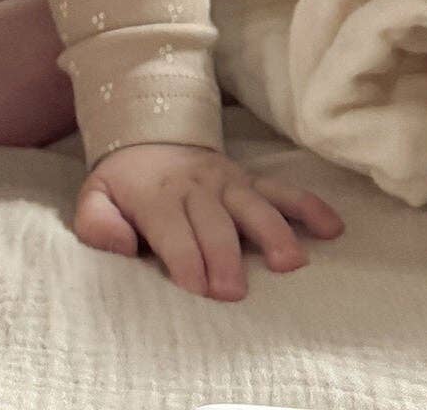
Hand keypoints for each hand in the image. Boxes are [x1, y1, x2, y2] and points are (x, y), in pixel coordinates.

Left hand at [73, 141, 343, 300]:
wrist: (150, 134)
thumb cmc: (126, 185)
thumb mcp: (95, 197)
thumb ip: (97, 223)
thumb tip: (120, 246)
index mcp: (157, 198)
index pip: (173, 233)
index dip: (186, 260)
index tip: (198, 289)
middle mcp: (197, 189)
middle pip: (215, 225)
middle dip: (224, 257)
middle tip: (233, 292)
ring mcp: (228, 183)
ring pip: (254, 206)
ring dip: (272, 233)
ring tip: (291, 263)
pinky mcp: (250, 182)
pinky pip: (282, 191)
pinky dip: (308, 206)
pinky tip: (331, 227)